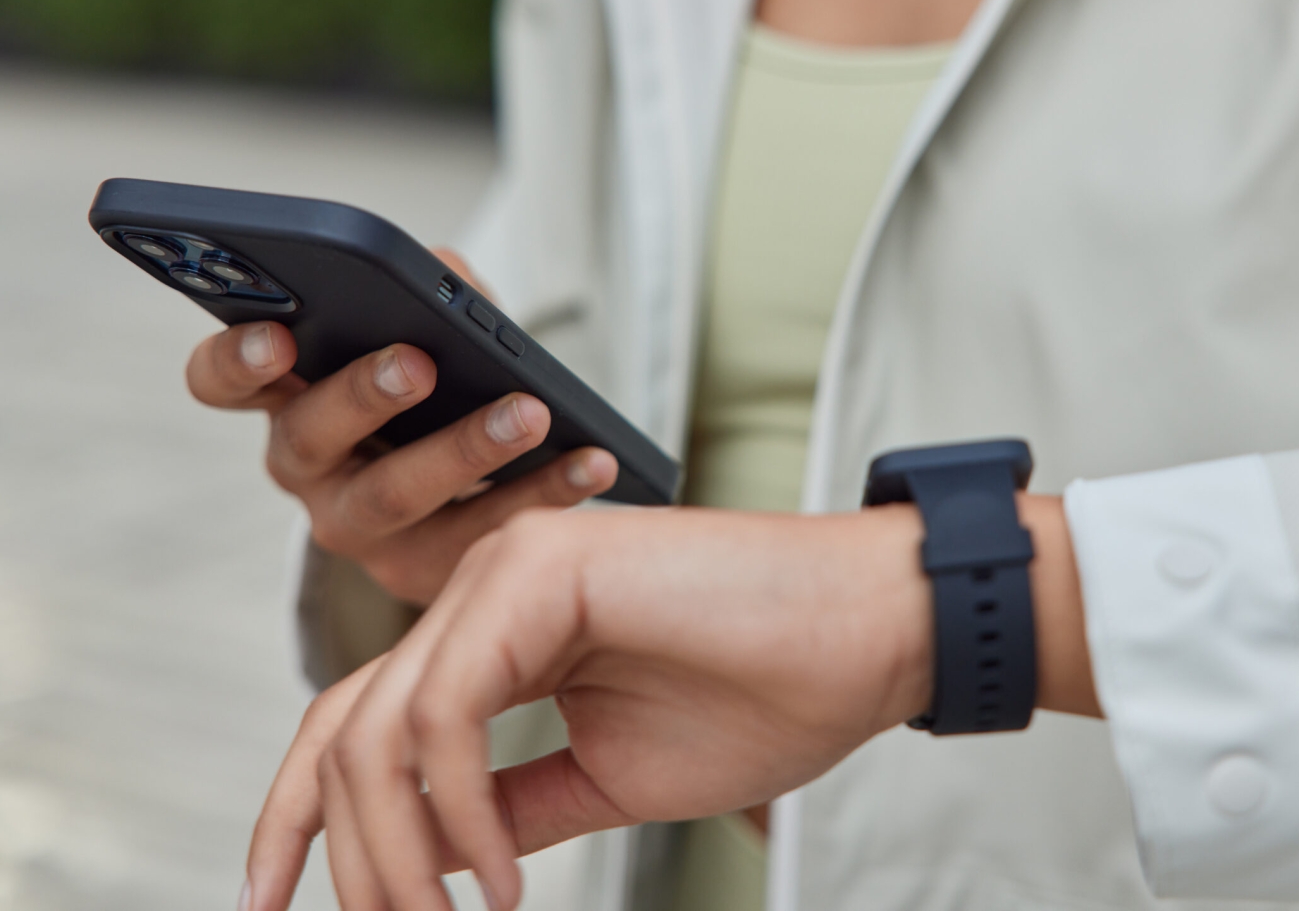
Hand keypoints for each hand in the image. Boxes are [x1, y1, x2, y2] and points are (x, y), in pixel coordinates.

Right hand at [184, 250, 617, 604]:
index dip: (236, 360)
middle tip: (418, 362)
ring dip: (466, 451)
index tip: (276, 338)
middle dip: (363, 396)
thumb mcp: (431, 326)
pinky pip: (480, 536)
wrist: (474, 475)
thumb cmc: (439, 378)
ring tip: (530, 413)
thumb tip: (443, 270)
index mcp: (284, 394)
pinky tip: (594, 458)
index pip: (221, 380)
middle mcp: (306, 468)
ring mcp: (358, 528)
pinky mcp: (421, 572)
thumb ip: (427, 290)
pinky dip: (545, 491)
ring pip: (396, 497)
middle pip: (310, 439)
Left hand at [242, 495, 1098, 910]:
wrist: (874, 633)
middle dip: (344, 858)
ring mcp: (508, 569)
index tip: (275, 904)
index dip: (299, 818)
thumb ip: (513, 805)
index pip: (360, 720)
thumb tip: (434, 857)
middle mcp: (486, 587)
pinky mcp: (542, 572)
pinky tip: (509, 883)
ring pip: (380, 727)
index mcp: (497, 630)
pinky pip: (447, 711)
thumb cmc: (768, 694)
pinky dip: (458, 810)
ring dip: (399, 852)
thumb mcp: (611, 777)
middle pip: (344, 728)